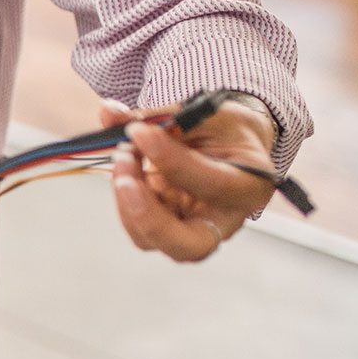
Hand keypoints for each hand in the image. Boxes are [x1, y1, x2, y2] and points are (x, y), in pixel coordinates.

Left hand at [98, 96, 277, 262]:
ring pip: (153, 239)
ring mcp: (195, 230)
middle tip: (123, 179)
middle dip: (148, 215)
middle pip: (190, 247)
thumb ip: (160, 116)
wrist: (231, 144)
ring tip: (124, 155)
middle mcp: (226, 220)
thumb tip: (108, 111)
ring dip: (127, 199)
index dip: (171, 160)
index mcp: (250, 185)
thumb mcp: (204, 113)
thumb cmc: (224, 129)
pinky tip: (127, 168)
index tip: (138, 132)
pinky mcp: (169, 229)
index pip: (212, 184)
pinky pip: (138, 226)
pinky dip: (125, 197)